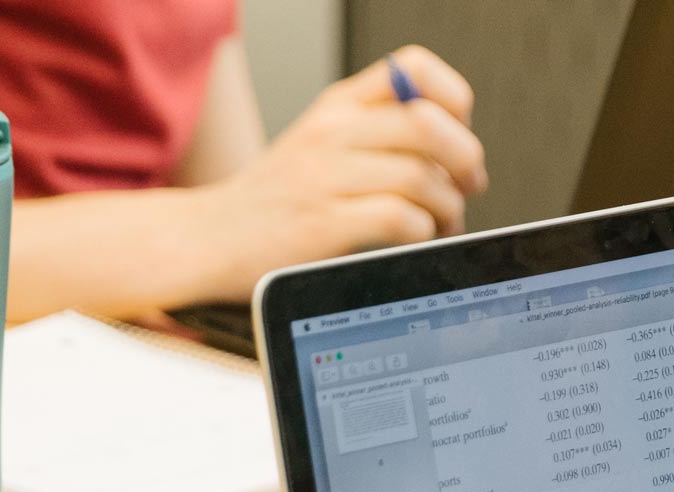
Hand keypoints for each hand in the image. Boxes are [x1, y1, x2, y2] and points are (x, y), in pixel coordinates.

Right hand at [186, 46, 486, 300]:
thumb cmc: (279, 199)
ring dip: (449, 207)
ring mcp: (323, 175)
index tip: (458, 134)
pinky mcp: (321, 222)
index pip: (414, 68)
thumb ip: (382, 135)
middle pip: (430, 124)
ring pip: (422, 176)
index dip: (454, 100)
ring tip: (442, 224)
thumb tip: (461, 151)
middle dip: (465, 161)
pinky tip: (415, 240)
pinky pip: (401, 218)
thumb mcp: (324, 146)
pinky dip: (423, 233)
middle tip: (467, 187)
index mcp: (338, 106)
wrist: (206, 239)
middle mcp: (331, 131)